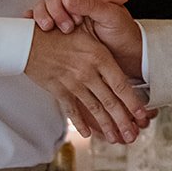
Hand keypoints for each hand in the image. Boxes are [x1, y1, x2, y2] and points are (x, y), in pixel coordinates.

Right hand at [25, 24, 147, 142]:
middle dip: (123, 121)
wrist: (28, 38)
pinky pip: (72, 109)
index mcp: (99, 57)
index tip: (142, 114)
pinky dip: (80, 123)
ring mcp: (72, 82)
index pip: (121, 85)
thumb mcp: (88, 34)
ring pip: (93, 108)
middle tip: (132, 135)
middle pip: (110, 101)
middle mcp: (88, 72)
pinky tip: (88, 133)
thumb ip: (104, 53)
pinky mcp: (58, 89)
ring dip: (105, 125)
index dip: (133, 102)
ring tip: (115, 138)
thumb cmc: (59, 32)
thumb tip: (121, 70)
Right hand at [31, 0, 143, 79]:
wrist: (125, 54)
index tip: (77, 18)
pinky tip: (35, 30)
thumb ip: (92, 5)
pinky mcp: (57, 30)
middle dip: (55, 11)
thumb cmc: (122, 32)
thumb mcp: (112, 16)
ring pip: (43, 8)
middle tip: (67, 27)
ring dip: (43, 17)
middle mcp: (75, 2)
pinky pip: (39, 22)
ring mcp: (64, 16)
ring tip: (51, 29)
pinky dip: (33, 24)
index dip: (68, 2)